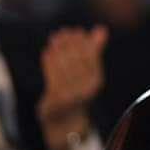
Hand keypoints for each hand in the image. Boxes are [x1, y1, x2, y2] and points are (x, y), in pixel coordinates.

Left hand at [38, 26, 107, 149]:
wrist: (66, 120)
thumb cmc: (79, 90)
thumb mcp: (89, 71)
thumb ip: (95, 50)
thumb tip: (101, 28)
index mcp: (96, 81)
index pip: (90, 57)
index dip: (83, 42)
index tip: (76, 31)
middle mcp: (85, 89)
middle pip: (76, 60)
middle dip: (69, 44)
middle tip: (63, 32)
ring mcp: (70, 95)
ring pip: (62, 66)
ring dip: (58, 50)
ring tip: (54, 38)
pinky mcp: (55, 99)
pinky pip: (51, 75)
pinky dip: (49, 62)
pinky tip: (47, 51)